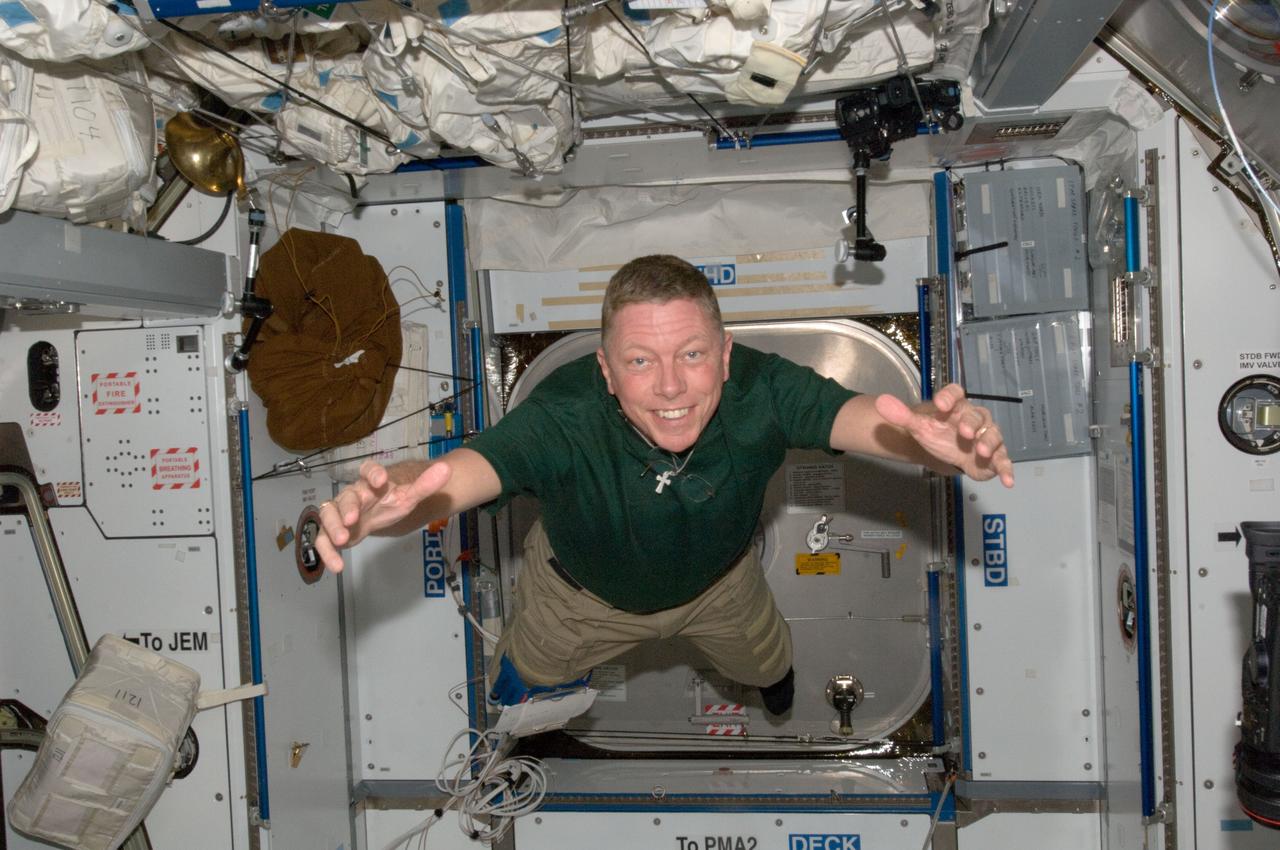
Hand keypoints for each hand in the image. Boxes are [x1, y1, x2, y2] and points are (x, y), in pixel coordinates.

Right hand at [314, 459, 452, 573]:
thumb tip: (446, 468)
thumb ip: (425, 484)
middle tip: (351, 519)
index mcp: (371, 483)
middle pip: (345, 497)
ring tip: (343, 540)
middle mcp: (352, 495)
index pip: (368, 470)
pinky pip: (323, 540)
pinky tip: (337, 567)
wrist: (379, 510)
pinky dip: (328, 552)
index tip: (381, 479)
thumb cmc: (391, 501)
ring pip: (328, 515)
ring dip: (332, 527)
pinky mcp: (333, 532)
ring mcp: (340, 513)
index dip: (372, 473)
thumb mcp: (409, 496)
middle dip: (347, 507)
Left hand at [874, 384, 1014, 487]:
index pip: (956, 393)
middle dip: (972, 423)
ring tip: (981, 452)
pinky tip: (1008, 481)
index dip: (950, 396)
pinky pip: (1003, 461)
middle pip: (978, 416)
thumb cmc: (936, 433)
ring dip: (989, 443)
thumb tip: (881, 402)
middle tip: (964, 432)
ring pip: (994, 436)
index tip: (941, 403)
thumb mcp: (918, 426)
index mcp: (956, 406)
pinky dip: (1007, 470)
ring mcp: (986, 438)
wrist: (946, 450)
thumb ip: (902, 415)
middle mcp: (975, 419)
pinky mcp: (994, 457)